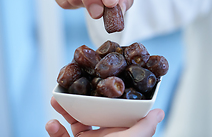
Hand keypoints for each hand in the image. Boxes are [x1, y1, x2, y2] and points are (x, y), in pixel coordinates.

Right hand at [45, 97, 164, 136]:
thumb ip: (146, 127)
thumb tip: (159, 112)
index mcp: (118, 131)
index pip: (112, 109)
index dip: (105, 95)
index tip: (96, 80)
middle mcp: (102, 135)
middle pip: (90, 111)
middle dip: (79, 99)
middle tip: (71, 89)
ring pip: (73, 122)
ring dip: (63, 111)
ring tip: (56, 100)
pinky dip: (54, 130)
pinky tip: (51, 123)